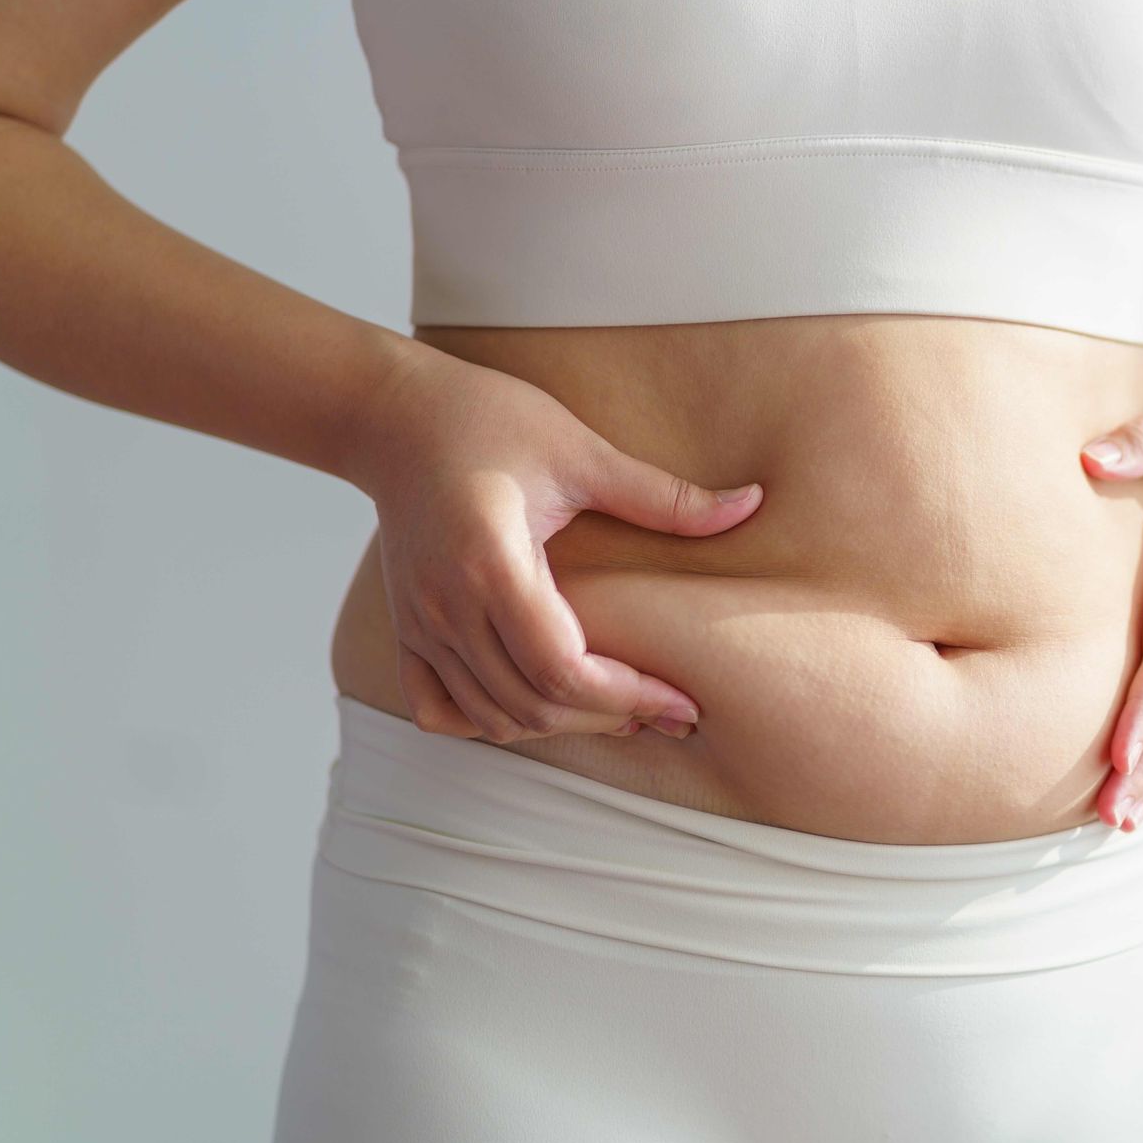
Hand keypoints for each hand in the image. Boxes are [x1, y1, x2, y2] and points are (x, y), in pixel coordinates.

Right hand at [344, 344, 762, 743]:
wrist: (391, 416)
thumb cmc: (485, 418)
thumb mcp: (580, 449)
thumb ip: (663, 495)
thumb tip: (751, 504)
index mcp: (491, 564)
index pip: (562, 668)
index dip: (628, 696)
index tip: (683, 702)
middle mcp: (448, 608)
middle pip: (532, 705)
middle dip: (609, 717)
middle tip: (671, 712)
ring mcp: (420, 625)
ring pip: (491, 718)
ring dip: (560, 726)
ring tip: (622, 710)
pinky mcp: (406, 629)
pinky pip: (440, 709)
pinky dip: (491, 722)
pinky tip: (539, 705)